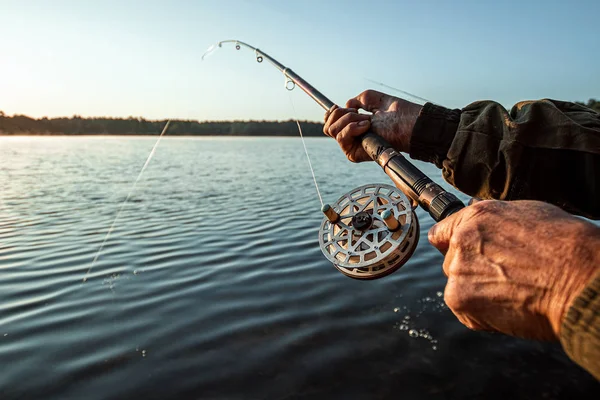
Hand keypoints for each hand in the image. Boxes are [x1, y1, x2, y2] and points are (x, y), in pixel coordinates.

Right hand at [323, 90, 421, 161]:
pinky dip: (352, 127)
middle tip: (360, 113)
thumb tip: (346, 106)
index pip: (329, 121)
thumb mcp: (373, 99)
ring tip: (367, 120)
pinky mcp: (353, 154)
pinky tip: (366, 126)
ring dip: (348, 119)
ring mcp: (351, 146)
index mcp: (353, 126)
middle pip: (327, 125)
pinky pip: (341, 137)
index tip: (343, 106)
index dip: (332, 112)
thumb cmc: (397, 113)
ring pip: (331, 129)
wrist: (408, 124)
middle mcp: (350, 138)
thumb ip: (357, 100)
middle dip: (341, 113)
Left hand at [428, 200, 599, 340]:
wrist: (579, 279)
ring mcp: (457, 269)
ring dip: (478, 294)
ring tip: (514, 292)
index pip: (442, 232)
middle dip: (471, 272)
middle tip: (504, 278)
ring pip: (459, 287)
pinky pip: (466, 311)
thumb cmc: (566, 248)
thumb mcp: (528, 216)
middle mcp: (461, 240)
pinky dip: (484, 315)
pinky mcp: (459, 298)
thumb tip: (486, 231)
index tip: (459, 255)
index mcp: (477, 216)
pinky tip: (511, 306)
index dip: (451, 245)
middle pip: (451, 262)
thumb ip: (495, 225)